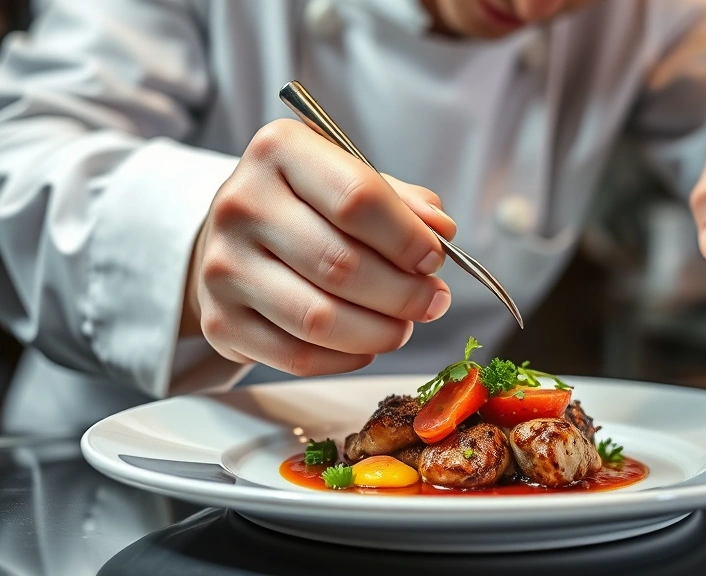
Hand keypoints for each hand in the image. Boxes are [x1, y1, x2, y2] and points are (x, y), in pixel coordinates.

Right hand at [181, 119, 455, 375]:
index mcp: (279, 151)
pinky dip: (347, 358)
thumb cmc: (307, 206)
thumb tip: (440, 231)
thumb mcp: (351, 179)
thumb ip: (401, 202)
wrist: (234, 237)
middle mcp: (242, 204)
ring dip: (380, 331)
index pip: (356, 198)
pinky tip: (366, 344)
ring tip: (403, 325)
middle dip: (403, 293)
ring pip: (320, 319)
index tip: (434, 259)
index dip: (408, 238)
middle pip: (341, 265)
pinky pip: (298, 357)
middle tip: (432, 301)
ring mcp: (224, 266)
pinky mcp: (220, 321)